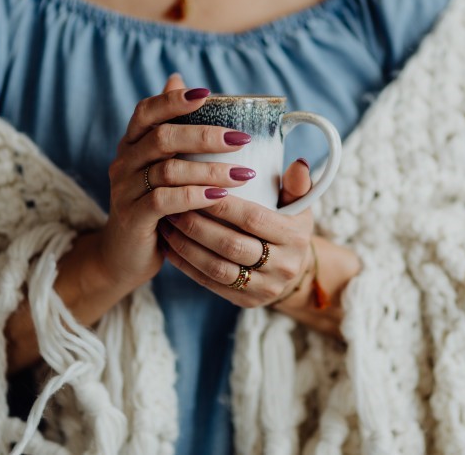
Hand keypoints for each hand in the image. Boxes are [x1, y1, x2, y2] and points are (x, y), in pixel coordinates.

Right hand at [97, 74, 257, 289]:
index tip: (207, 95)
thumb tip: (176, 78)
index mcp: (131, 144)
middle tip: (240, 139)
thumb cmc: (151, 207)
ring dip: (209, 170)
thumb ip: (169, 129)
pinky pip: (164, 201)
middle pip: (162, 138)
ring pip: (168, 170)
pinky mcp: (133, 217)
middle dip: (204, 136)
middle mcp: (124, 162)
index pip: (147, 111)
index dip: (173, 100)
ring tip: (243, 174)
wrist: (122, 256)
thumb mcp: (158, 167)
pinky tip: (220, 197)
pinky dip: (194, 196)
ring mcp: (125, 190)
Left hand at [159, 158, 315, 306]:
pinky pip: (210, 284)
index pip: (252, 219)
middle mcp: (283, 266)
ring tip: (166, 224)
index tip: (196, 187)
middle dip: (197, 225)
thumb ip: (296, 183)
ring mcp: (265, 288)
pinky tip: (169, 246)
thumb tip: (299, 162)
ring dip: (186, 246)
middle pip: (231, 245)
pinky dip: (186, 265)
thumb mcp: (299, 204)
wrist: (293, 270)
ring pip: (217, 268)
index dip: (222, 205)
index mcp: (295, 237)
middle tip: (171, 206)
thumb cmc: (288, 225)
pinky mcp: (247, 302)